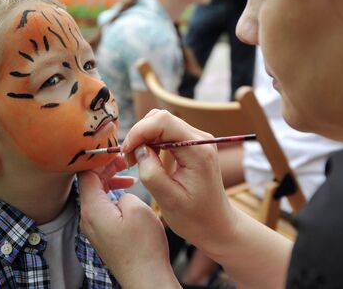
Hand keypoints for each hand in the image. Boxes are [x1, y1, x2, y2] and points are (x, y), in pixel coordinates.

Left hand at [78, 157, 179, 287]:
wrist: (146, 277)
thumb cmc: (144, 247)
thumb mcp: (137, 208)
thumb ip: (123, 190)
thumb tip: (119, 191)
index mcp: (92, 208)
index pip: (84, 172)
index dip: (99, 158)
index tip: (116, 150)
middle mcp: (87, 217)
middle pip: (88, 182)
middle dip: (105, 167)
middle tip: (124, 158)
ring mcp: (93, 227)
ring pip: (95, 194)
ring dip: (110, 180)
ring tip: (128, 174)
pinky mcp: (102, 233)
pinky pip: (101, 206)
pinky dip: (111, 194)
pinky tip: (127, 192)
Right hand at [121, 110, 236, 251]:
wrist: (216, 224)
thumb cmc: (195, 217)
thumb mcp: (168, 199)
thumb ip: (151, 171)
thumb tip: (139, 148)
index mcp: (197, 150)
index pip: (163, 121)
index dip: (139, 132)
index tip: (126, 152)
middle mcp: (200, 139)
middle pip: (161, 118)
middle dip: (140, 134)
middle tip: (129, 159)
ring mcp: (197, 140)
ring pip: (162, 123)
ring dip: (144, 137)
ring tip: (136, 161)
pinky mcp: (192, 145)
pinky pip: (167, 133)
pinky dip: (152, 142)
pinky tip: (147, 160)